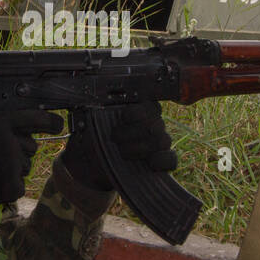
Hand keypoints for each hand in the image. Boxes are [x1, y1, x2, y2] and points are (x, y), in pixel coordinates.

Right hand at [0, 110, 63, 217]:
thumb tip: (17, 125)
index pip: (34, 117)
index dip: (49, 122)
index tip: (57, 124)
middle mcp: (10, 141)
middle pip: (32, 146)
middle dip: (22, 151)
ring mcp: (13, 165)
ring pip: (27, 166)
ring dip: (14, 169)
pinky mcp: (14, 187)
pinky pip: (20, 184)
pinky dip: (8, 186)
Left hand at [61, 102, 177, 191]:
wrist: (89, 162)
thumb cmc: (90, 138)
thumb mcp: (88, 121)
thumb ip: (95, 109)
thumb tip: (94, 96)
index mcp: (137, 108)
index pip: (149, 105)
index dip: (138, 112)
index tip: (123, 116)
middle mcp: (150, 123)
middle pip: (156, 123)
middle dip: (133, 132)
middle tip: (114, 138)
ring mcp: (157, 142)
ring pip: (162, 140)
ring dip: (141, 147)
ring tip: (122, 152)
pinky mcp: (159, 161)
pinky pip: (171, 159)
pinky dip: (163, 160)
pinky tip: (151, 163)